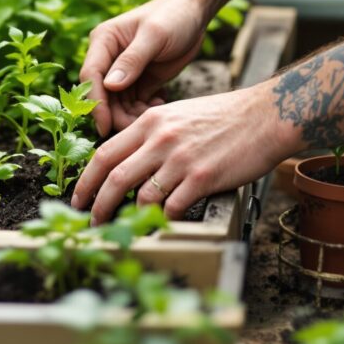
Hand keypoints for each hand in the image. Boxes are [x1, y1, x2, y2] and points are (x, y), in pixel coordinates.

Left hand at [70, 82, 294, 223]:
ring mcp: (180, 159)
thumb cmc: (223, 117)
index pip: (104, 153)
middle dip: (97, 205)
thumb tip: (127, 162)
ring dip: (129, 217)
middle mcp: (160, 139)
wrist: (265, 116)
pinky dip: (164, 219)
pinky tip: (164, 223)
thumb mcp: (177, 114)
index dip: (86, 180)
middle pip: (114, 177)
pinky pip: (172, 207)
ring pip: (140, 195)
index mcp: (149, 121)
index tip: (79, 198)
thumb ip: (150, 135)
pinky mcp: (202, 178)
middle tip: (92, 222)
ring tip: (126, 229)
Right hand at [81, 0, 207, 136]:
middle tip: (137, 127)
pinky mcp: (138, 81)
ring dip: (131, 115)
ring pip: (117, 104)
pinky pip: (133, 104)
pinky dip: (143, 110)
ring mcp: (122, 71)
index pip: (91, 76)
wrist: (195, 12)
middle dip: (116, 115)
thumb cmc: (174, 15)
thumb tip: (110, 86)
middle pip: (102, 95)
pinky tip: (161, 103)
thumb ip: (132, 60)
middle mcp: (108, 58)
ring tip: (154, 114)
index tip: (104, 127)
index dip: (95, 103)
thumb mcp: (155, 35)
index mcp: (104, 41)